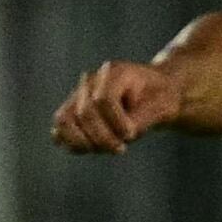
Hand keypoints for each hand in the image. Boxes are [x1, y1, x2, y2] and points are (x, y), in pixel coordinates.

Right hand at [52, 58, 184, 152]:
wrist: (154, 95)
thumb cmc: (160, 99)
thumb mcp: (161, 107)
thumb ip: (141, 120)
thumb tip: (123, 135)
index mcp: (115, 72)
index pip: (103, 99)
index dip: (116, 122)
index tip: (131, 135)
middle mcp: (91, 81)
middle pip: (84, 112)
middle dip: (102, 137)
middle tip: (121, 149)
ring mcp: (78, 95)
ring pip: (64, 120)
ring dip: (84, 142)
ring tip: (106, 149)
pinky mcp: (72, 112)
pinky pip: (60, 130)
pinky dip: (72, 143)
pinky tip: (93, 149)